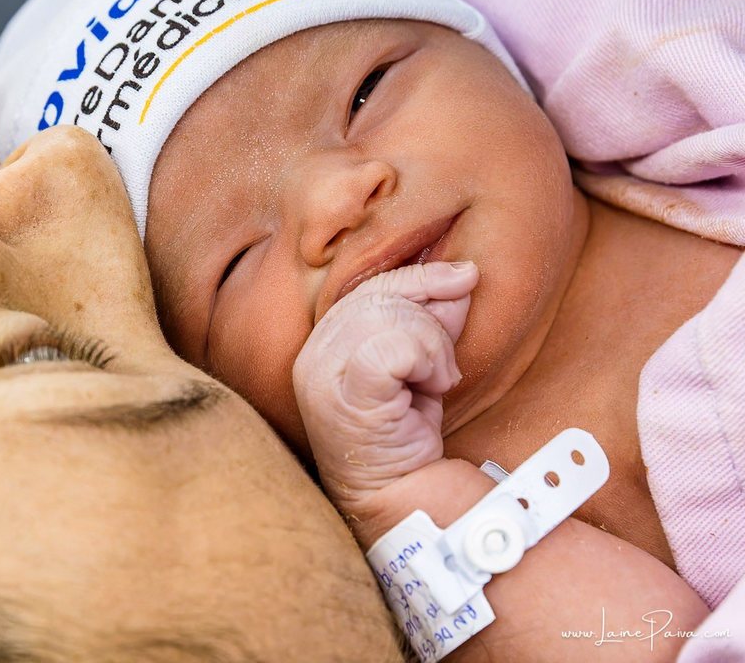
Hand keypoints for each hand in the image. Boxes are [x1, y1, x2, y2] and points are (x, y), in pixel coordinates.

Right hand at [293, 261, 478, 516]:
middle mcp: (311, 357)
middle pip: (379, 298)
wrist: (404, 501)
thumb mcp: (421, 366)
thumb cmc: (407, 438)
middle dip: (430, 319)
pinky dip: (428, 360)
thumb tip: (460, 276)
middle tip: (444, 366)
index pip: (369, 289)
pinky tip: (433, 389)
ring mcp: (320, 376)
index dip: (419, 277)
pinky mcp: (342, 395)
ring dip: (433, 345)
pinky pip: (396, 347)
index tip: (464, 275)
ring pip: (390, 317)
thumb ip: (431, 321)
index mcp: (322, 345)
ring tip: (436, 383)